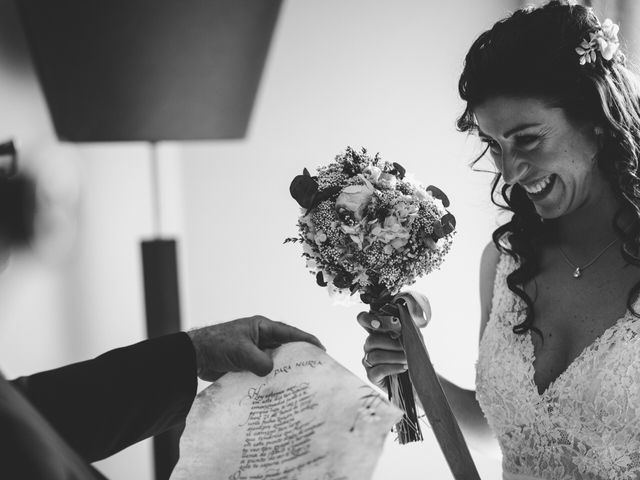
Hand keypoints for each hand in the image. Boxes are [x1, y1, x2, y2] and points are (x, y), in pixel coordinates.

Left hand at [187, 316, 323, 381]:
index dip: (306, 340)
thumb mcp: (241, 352)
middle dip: (299, 357)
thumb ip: (259, 361)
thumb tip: (271, 372)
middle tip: (314, 368)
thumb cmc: (217, 345)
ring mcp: (255, 351)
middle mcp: (261, 338)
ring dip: (284, 369)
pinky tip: (278, 388)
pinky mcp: (248, 364)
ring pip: (276, 361)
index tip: (321, 349)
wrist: (195, 356)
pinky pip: (265, 370)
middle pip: (285, 347)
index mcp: (262, 327)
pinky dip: (271, 378)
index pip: (289, 333)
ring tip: (299, 381)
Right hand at [358, 311, 407, 389]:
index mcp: (376, 333)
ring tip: (408, 359)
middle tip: (406, 347)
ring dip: (395, 357)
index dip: (367, 320)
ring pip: (376, 356)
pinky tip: (404, 367)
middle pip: (372, 340)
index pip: (363, 320)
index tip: (378, 324)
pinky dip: (394, 368)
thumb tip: (401, 323)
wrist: (417, 377)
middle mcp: (369, 346)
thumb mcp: (412, 338)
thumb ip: (405, 329)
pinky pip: (379, 370)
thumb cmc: (412, 355)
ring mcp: (368, 361)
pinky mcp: (371, 376)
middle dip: (391, 344)